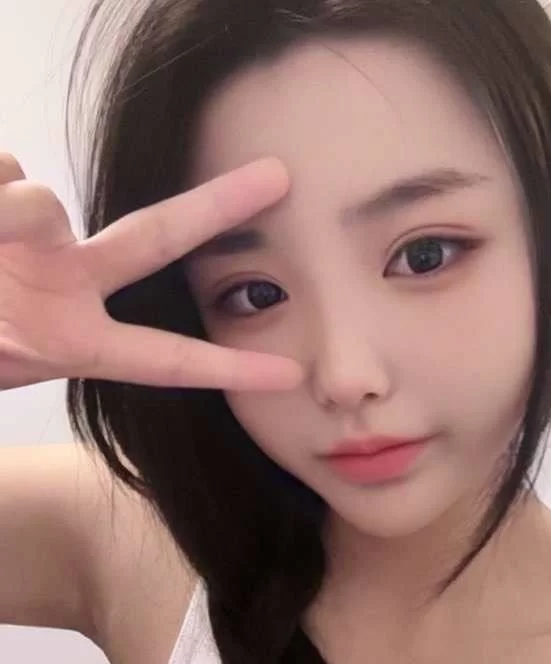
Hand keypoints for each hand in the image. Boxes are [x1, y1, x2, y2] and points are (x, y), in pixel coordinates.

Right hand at [0, 153, 301, 390]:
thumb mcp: (1, 360)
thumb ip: (19, 319)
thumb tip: (25, 197)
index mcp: (75, 342)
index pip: (163, 357)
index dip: (225, 367)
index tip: (291, 374)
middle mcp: (64, 284)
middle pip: (150, 239)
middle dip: (213, 207)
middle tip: (279, 174)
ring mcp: (27, 240)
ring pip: (36, 200)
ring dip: (9, 214)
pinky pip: (0, 170)